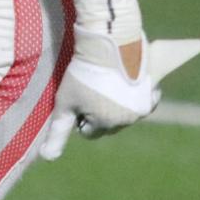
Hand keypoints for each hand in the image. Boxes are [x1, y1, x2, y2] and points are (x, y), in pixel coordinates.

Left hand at [39, 31, 199, 160]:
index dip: (79, 115)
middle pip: (108, 124)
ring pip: (125, 114)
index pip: (88, 131)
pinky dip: (136, 98)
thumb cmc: (82, 72)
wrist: (109, 42)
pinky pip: (145, 103)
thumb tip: (47, 158)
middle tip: (91, 88)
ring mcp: (142, 107)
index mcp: (105, 124)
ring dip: (116, 105)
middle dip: (99, 112)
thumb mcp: (65, 102)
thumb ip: (58, 132)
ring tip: (106, 83)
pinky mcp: (152, 92)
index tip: (78, 96)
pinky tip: (126, 85)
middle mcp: (127, 120)